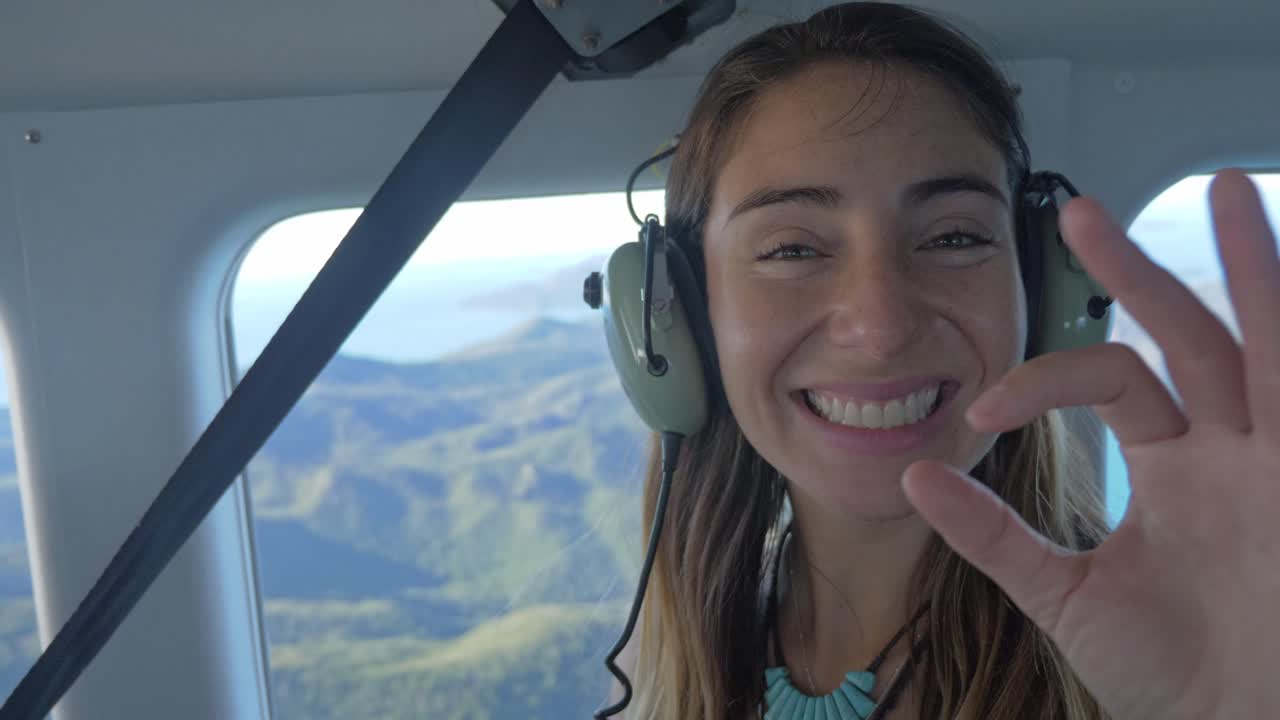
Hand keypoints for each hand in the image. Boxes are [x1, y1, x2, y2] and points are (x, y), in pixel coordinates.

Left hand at [901, 169, 1279, 719]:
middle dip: (1136, 272)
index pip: (1112, 378)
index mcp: (1173, 464)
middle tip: (1081, 210)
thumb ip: (991, 536)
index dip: (1043, 379)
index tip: (981, 411)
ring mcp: (1272, 458)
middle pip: (1184, 334)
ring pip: (1258, 341)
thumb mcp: (1063, 593)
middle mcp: (1228, 447)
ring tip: (1225, 189)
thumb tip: (915, 474)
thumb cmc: (1170, 671)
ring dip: (1247, 265)